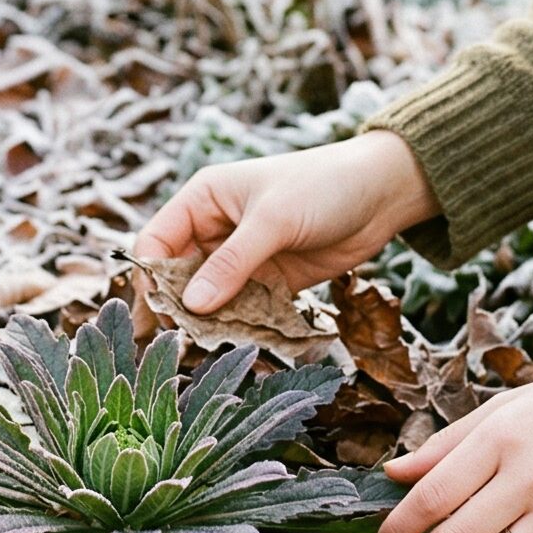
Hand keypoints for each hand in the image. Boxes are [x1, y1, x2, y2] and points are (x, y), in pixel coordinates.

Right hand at [133, 130, 438, 312]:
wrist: (381, 194)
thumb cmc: (323, 186)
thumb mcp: (273, 220)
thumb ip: (232, 263)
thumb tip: (192, 306)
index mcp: (203, 199)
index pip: (157, 240)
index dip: (150, 276)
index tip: (159, 312)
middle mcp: (215, 229)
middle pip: (178, 275)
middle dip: (179, 305)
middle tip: (183, 339)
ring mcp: (242, 257)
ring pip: (210, 297)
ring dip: (211, 320)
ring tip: (212, 345)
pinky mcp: (269, 281)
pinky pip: (242, 309)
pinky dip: (240, 325)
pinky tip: (241, 342)